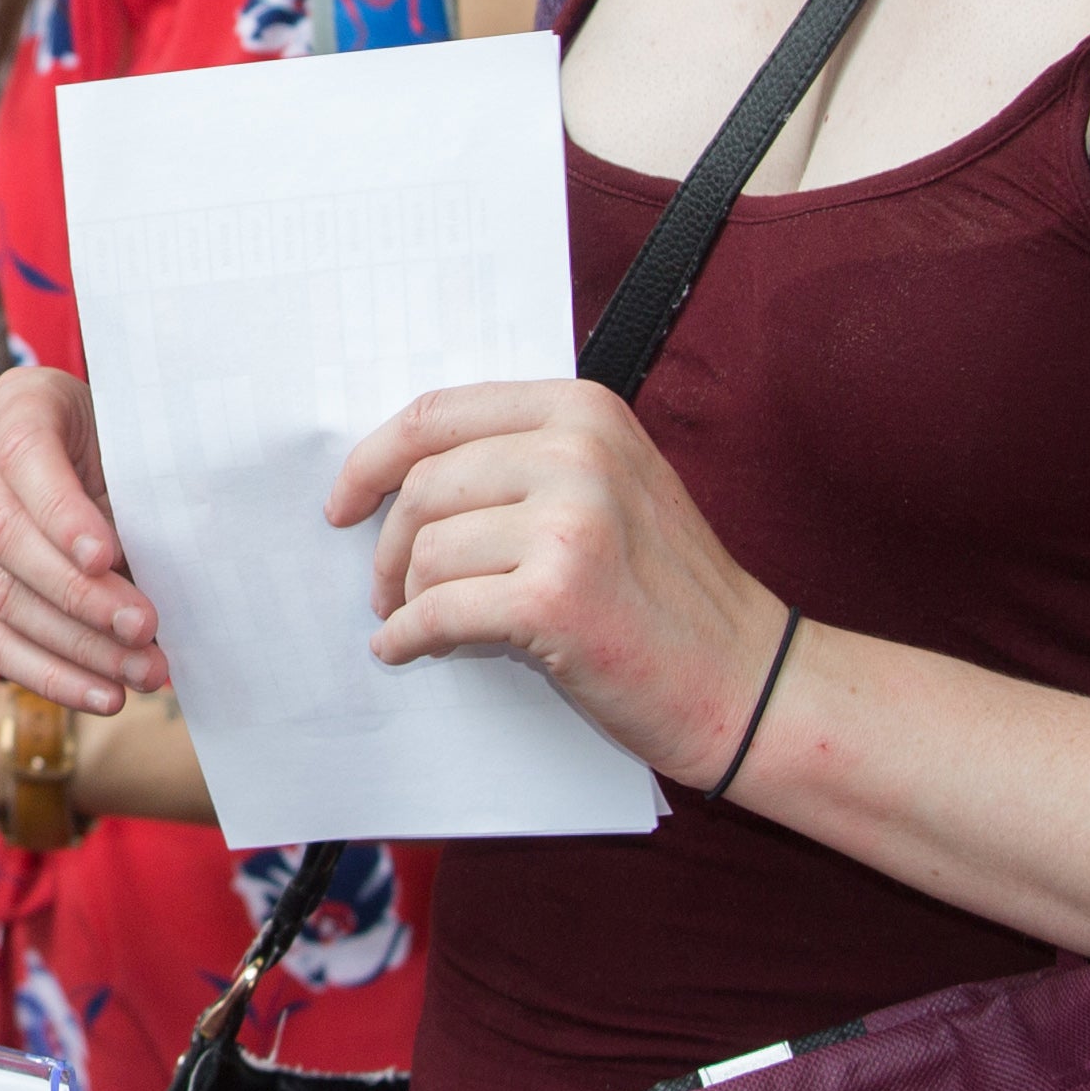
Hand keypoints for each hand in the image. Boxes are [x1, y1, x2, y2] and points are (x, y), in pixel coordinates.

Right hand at [0, 366, 160, 714]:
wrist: (85, 461)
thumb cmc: (123, 453)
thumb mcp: (134, 453)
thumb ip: (135, 502)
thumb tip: (148, 584)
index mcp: (17, 402)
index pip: (25, 457)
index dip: (64, 513)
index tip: (109, 557)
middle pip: (5, 537)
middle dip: (80, 596)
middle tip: (145, 631)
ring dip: (74, 648)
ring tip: (141, 674)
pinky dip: (46, 673)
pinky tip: (100, 695)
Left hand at [337, 379, 779, 780]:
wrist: (745, 679)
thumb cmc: (667, 593)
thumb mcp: (609, 488)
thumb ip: (523, 462)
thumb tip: (397, 478)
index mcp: (583, 411)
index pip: (438, 414)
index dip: (372, 460)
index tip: (344, 502)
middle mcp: (578, 452)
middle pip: (422, 485)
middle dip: (387, 545)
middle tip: (384, 587)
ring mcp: (571, 521)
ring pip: (427, 550)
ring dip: (407, 596)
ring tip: (418, 619)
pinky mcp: (556, 595)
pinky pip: (439, 609)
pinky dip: (411, 636)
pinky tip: (408, 648)